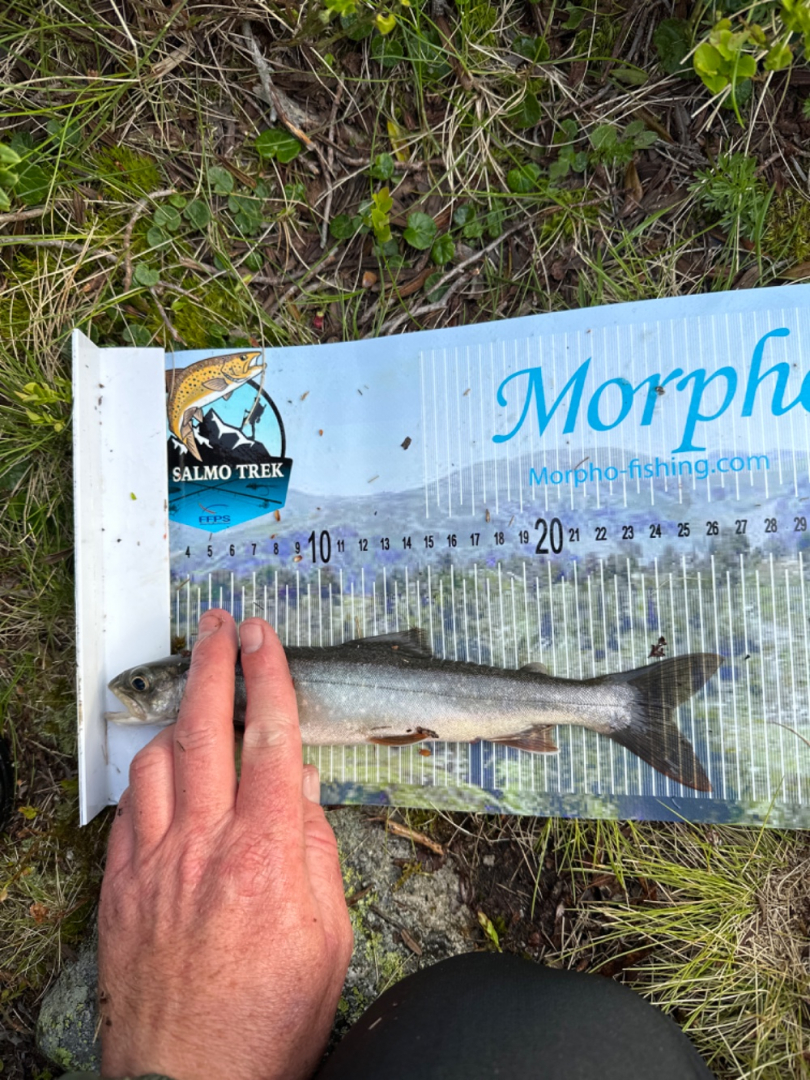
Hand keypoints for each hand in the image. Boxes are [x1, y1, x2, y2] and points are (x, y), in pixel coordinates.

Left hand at [98, 611, 352, 1079]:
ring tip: (194, 700)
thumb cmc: (271, 1021)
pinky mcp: (120, 891)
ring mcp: (154, 866)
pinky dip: (146, 778)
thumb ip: (317, 852)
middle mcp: (205, 846)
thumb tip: (305, 790)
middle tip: (218, 625)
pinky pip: (127, 812)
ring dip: (177, 718)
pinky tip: (160, 774)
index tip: (264, 637)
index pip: (270, 739)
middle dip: (213, 665)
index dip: (269, 676)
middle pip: (206, 729)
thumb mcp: (330, 938)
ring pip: (156, 761)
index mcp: (267, 855)